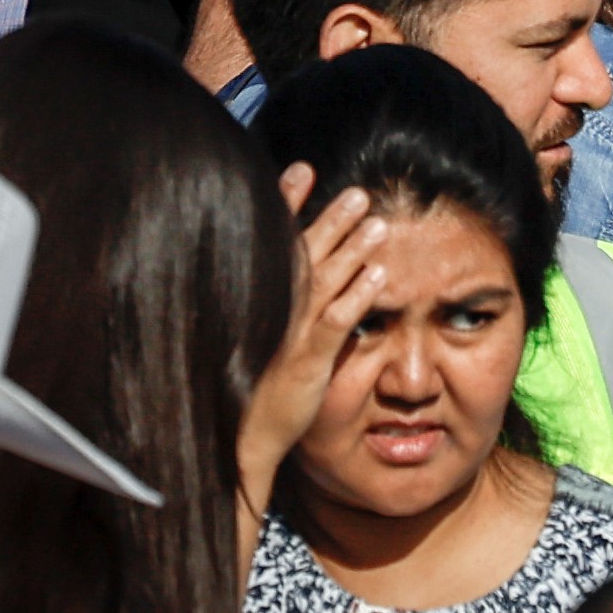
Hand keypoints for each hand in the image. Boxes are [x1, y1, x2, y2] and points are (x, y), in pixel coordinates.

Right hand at [241, 168, 383, 497]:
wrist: (233, 443)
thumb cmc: (243, 390)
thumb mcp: (254, 340)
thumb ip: (269, 302)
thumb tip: (286, 269)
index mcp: (256, 303)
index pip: (273, 245)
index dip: (285, 205)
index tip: (302, 169)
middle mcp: (269, 313)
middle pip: (301, 254)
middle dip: (329, 218)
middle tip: (358, 191)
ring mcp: (287, 336)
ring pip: (321, 282)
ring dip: (350, 249)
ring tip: (378, 221)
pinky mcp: (304, 363)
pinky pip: (334, 324)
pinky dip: (356, 296)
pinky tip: (378, 274)